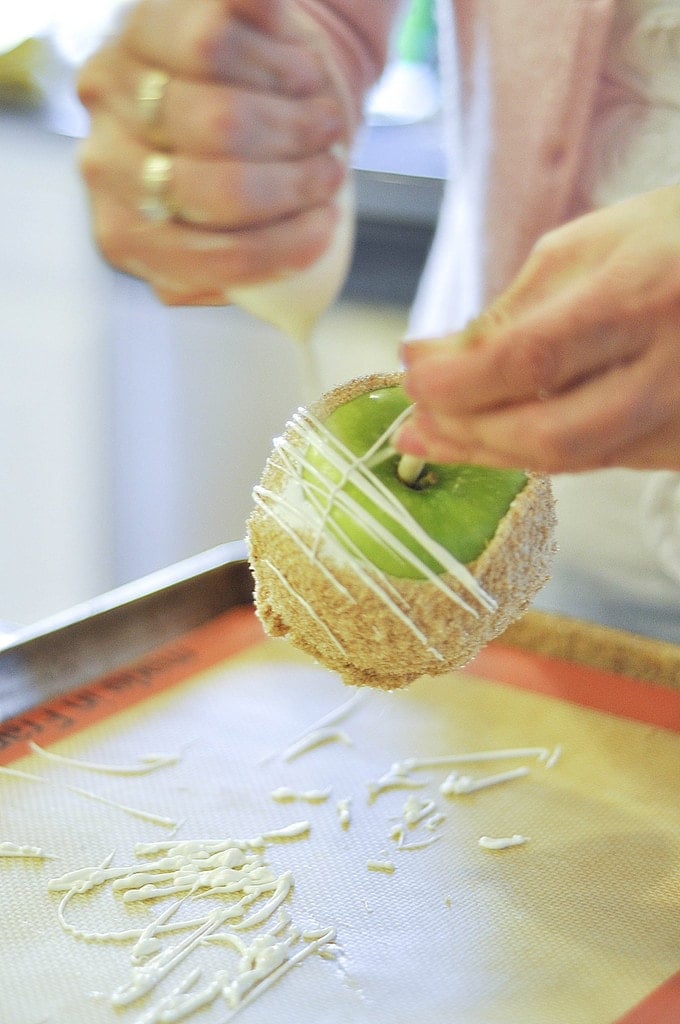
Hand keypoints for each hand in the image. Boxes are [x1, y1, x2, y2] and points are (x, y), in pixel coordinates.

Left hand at [77, 0, 350, 303]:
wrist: (226, 77)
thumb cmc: (235, 169)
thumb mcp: (220, 240)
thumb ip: (228, 274)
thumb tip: (262, 300)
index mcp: (126, 233)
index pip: (206, 260)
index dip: (281, 248)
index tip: (327, 230)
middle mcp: (106, 160)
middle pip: (220, 188)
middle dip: (296, 185)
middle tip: (332, 175)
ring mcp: (121, 87)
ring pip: (223, 119)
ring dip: (299, 125)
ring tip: (327, 126)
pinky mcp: (150, 20)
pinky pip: (222, 45)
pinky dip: (283, 64)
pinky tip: (302, 75)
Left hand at [396, 186, 679, 473]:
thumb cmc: (669, 241)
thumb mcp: (584, 249)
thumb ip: (509, 311)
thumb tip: (428, 359)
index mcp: (642, 293)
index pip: (532, 356)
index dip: (458, 378)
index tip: (409, 372)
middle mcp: (672, 366)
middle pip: (551, 431)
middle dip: (467, 432)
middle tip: (413, 419)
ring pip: (572, 460)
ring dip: (491, 453)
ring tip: (435, 437)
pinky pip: (598, 462)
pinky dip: (536, 453)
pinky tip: (494, 438)